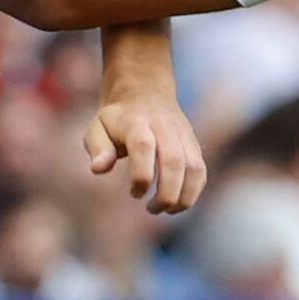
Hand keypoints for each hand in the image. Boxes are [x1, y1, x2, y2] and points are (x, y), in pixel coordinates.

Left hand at [87, 66, 207, 215]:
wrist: (145, 89)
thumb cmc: (117, 118)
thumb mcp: (97, 127)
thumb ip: (97, 148)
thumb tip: (99, 169)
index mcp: (136, 123)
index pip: (143, 146)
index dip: (141, 174)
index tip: (135, 193)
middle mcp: (163, 127)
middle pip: (174, 161)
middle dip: (166, 193)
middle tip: (152, 209)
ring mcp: (182, 135)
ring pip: (194, 167)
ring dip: (184, 196)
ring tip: (168, 210)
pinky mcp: (193, 143)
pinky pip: (201, 170)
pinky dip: (194, 191)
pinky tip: (178, 203)